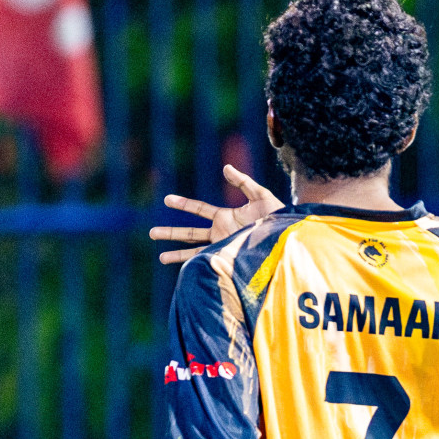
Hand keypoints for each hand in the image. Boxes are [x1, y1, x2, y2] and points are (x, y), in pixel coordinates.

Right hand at [151, 164, 284, 263]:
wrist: (287, 239)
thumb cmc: (278, 217)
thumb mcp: (261, 196)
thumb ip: (243, 182)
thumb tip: (226, 167)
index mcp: (225, 217)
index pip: (199, 209)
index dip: (183, 204)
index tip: (167, 200)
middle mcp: (221, 233)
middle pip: (190, 232)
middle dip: (171, 233)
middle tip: (152, 233)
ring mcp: (224, 247)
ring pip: (194, 250)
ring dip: (177, 253)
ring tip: (160, 257)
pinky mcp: (229, 259)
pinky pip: (208, 262)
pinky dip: (196, 265)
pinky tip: (183, 270)